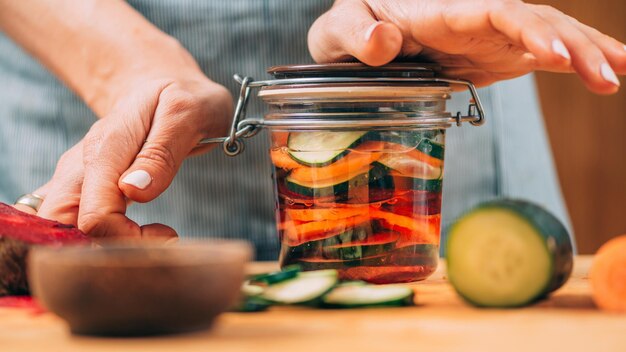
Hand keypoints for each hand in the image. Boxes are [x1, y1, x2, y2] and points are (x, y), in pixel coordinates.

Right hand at [22, 69, 231, 239]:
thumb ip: (161, 152)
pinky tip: (133, 233)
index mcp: (106, 147)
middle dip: (105, 249)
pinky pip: (70, 221)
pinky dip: (96, 239)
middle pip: (62, 226)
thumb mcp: (187, 113)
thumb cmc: (182, 98)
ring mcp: (77, 175)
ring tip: (152, 236)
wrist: (164, 84)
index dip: (128, 238)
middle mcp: (82, 164)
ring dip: (101, 246)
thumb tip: (133, 190)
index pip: (95, 213)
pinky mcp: (82, 186)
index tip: (167, 234)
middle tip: (156, 241)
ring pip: (60, 227)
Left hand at [308, 0, 625, 93]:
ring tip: (618, 76)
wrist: (358, 37)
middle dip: (573, 46)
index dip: (529, 29)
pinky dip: (575, 63)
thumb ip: (355, 33)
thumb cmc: (349, 27)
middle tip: (607, 75)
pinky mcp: (495, 54)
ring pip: (549, 35)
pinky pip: (542, 54)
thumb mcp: (337, 31)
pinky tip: (608, 75)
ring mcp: (489, 36)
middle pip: (535, 20)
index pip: (497, 10)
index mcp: (441, 8)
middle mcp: (474, 17)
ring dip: (586, 54)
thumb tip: (385, 41)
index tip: (558, 54)